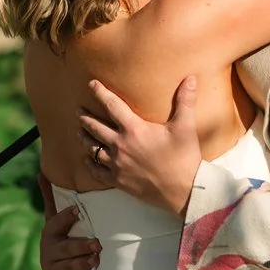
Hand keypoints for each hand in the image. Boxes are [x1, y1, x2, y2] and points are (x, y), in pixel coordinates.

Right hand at [38, 175, 98, 269]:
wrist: (54, 267)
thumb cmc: (60, 237)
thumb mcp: (55, 219)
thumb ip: (51, 197)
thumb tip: (42, 171)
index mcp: (50, 232)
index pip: (56, 223)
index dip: (66, 217)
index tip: (77, 210)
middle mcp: (49, 250)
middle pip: (65, 248)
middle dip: (81, 246)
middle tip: (97, 244)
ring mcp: (52, 267)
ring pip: (68, 266)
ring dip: (81, 264)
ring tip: (95, 261)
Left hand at [79, 77, 200, 215]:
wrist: (184, 190)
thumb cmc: (184, 157)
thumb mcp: (185, 127)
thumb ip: (185, 101)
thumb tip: (191, 78)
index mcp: (134, 129)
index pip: (112, 105)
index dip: (100, 92)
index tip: (91, 84)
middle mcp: (120, 145)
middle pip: (95, 127)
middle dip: (85, 117)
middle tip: (78, 111)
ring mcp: (117, 164)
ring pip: (92, 149)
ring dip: (84, 139)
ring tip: (79, 133)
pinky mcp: (118, 180)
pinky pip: (97, 171)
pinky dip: (90, 164)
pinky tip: (86, 160)